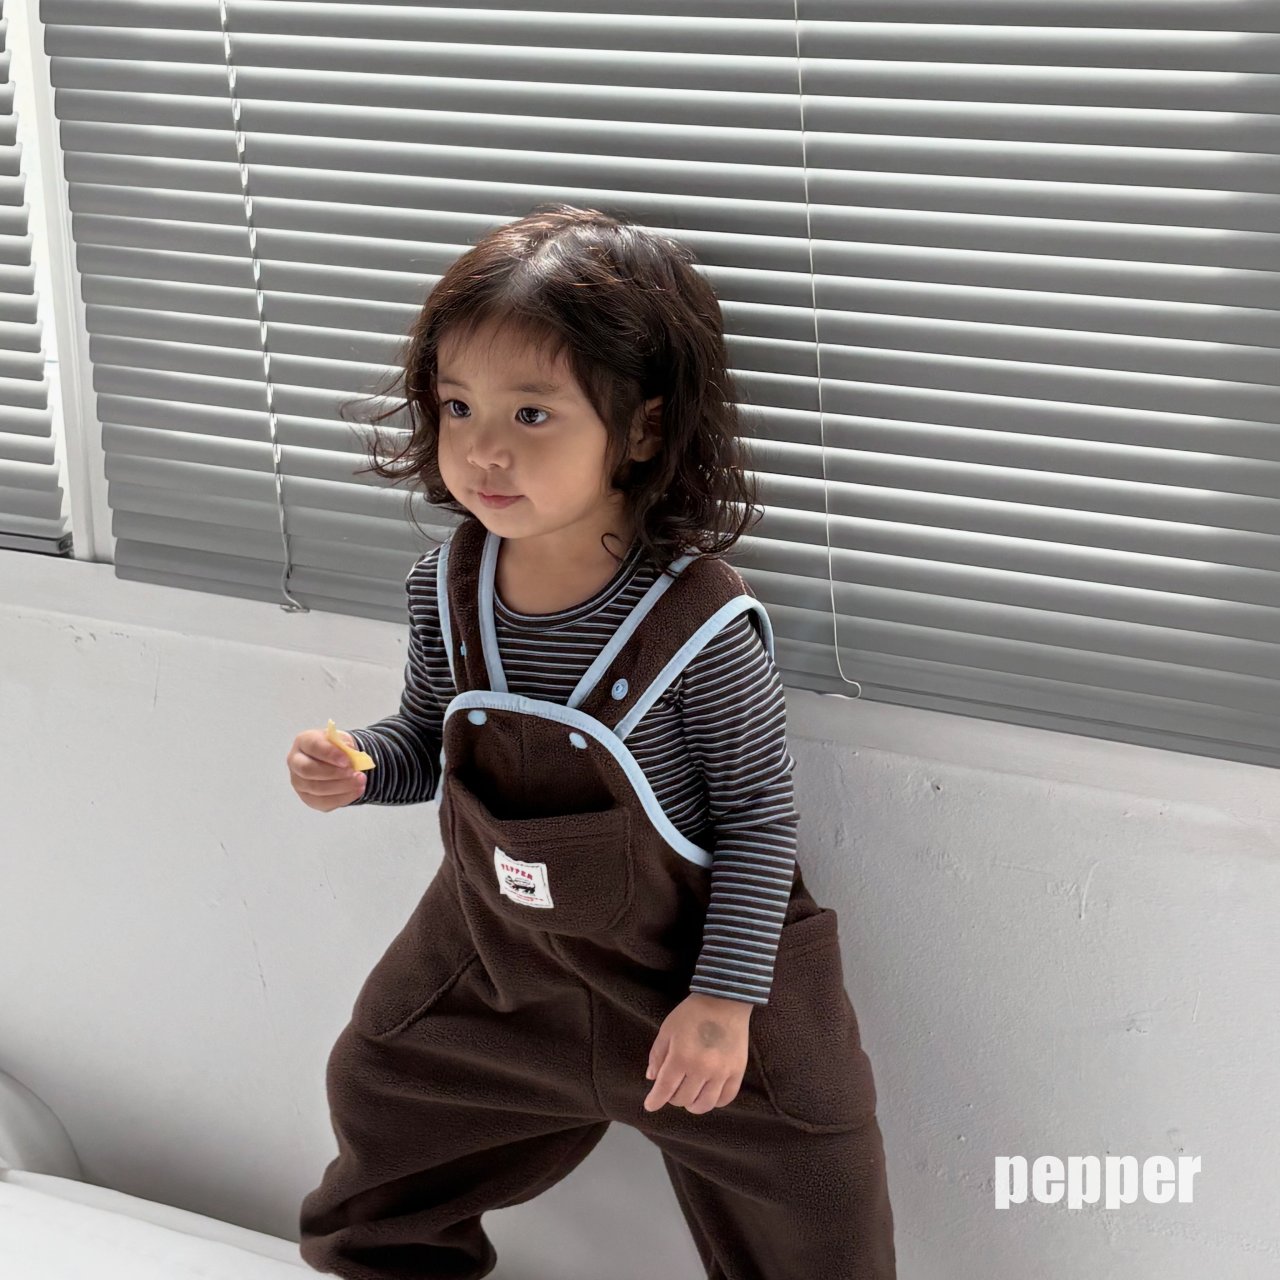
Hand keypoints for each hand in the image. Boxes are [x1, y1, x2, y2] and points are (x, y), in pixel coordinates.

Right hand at [287, 728, 366, 811]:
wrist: (337, 760)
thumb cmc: (336, 748)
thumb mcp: (342, 740)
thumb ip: (344, 743)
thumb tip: (349, 748)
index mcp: (303, 742)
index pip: (313, 746)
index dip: (330, 753)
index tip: (347, 760)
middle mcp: (296, 762)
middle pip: (308, 770)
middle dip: (333, 773)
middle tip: (353, 772)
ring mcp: (299, 782)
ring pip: (316, 789)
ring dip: (341, 786)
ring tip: (360, 781)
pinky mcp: (308, 798)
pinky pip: (323, 802)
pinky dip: (343, 797)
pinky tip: (357, 790)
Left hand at [642, 993, 752, 1114]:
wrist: (724, 1001)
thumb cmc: (691, 1014)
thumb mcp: (667, 1030)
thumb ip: (657, 1055)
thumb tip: (652, 1078)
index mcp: (681, 1057)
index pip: (665, 1089)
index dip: (655, 1101)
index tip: (650, 1105)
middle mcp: (701, 1069)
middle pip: (683, 1099)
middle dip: (673, 1098)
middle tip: (672, 1090)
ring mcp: (722, 1072)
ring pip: (704, 1104)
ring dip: (693, 1105)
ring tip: (689, 1098)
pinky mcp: (738, 1071)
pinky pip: (726, 1098)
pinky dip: (714, 1102)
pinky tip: (708, 1095)